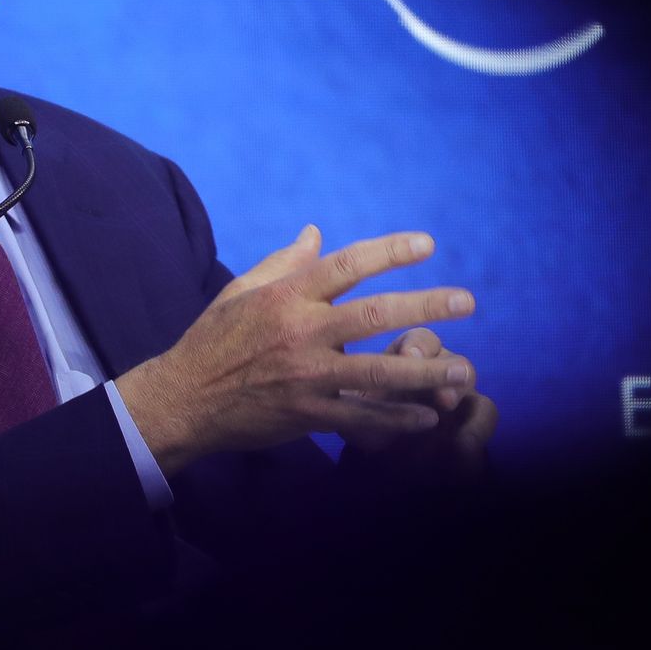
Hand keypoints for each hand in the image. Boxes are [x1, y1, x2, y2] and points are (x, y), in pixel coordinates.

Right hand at [118, 225, 474, 475]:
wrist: (183, 398)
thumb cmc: (212, 339)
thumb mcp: (241, 292)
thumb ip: (283, 262)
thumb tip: (315, 232)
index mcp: (285, 295)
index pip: (346, 265)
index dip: (389, 252)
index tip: (428, 244)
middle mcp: (299, 331)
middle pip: (373, 314)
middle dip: (425, 307)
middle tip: (466, 302)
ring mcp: (305, 375)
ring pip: (376, 370)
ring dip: (424, 370)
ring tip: (463, 368)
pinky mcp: (305, 413)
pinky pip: (360, 416)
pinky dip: (396, 417)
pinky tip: (427, 415)